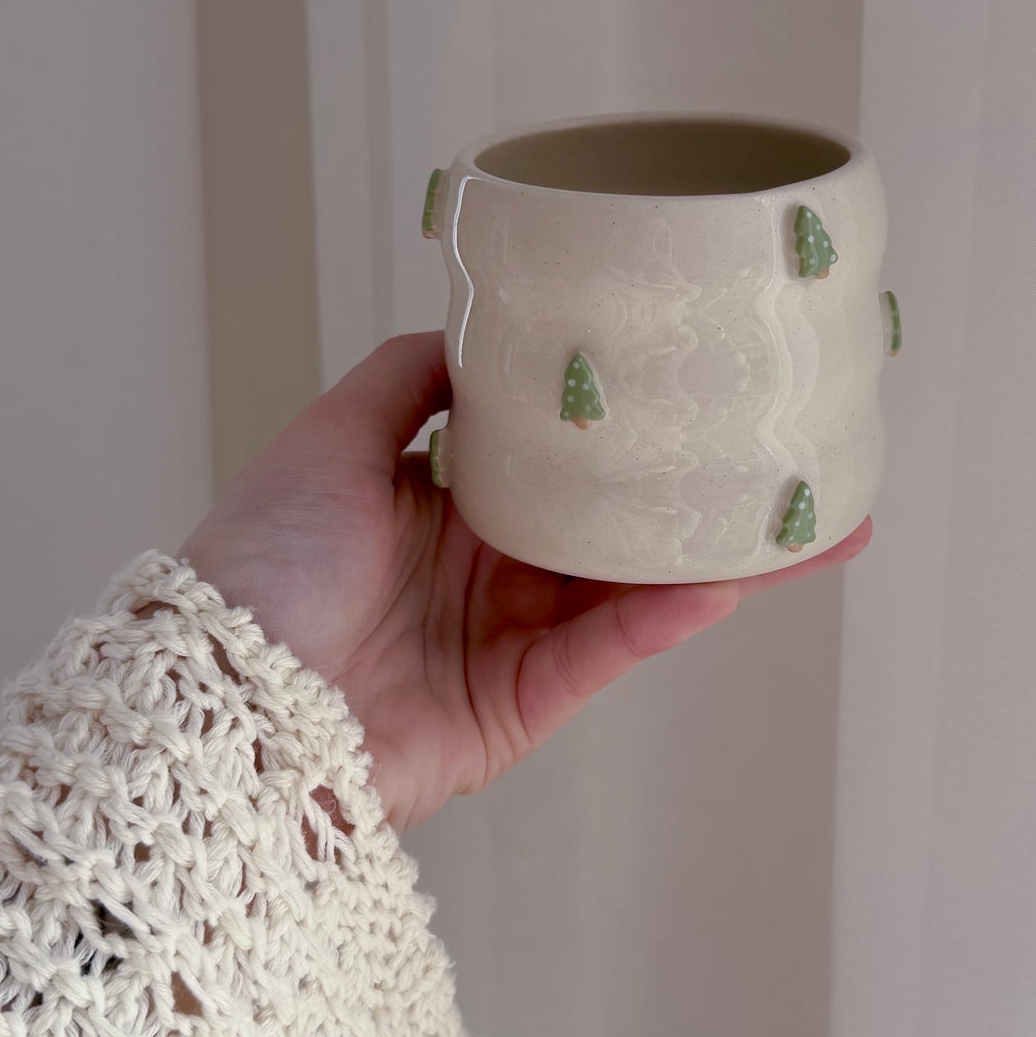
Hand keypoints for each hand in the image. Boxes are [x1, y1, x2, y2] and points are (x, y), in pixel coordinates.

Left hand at [182, 334, 869, 827]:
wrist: (221, 703)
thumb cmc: (261, 564)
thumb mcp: (328, 437)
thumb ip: (408, 378)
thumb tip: (481, 329)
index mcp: (446, 502)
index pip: (566, 460)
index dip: (632, 431)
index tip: (707, 392)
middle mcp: (490, 568)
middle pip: (622, 527)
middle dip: (711, 501)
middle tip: (804, 466)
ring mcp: (511, 640)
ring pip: (636, 588)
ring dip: (724, 560)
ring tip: (814, 527)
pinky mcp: (520, 706)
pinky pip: (604, 651)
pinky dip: (662, 615)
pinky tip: (724, 577)